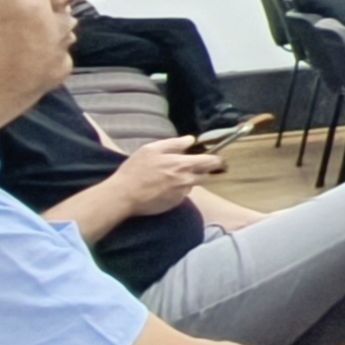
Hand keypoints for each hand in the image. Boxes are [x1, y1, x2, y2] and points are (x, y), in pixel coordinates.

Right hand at [104, 138, 224, 213]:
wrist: (123, 195)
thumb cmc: (136, 169)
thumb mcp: (152, 149)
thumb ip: (174, 144)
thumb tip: (190, 140)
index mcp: (184, 165)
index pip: (212, 162)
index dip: (218, 160)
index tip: (221, 160)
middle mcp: (187, 180)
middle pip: (205, 175)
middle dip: (201, 170)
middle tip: (188, 167)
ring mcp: (181, 194)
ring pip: (192, 185)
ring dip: (187, 180)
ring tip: (169, 177)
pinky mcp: (174, 204)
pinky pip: (182, 195)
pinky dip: (177, 190)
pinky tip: (162, 187)